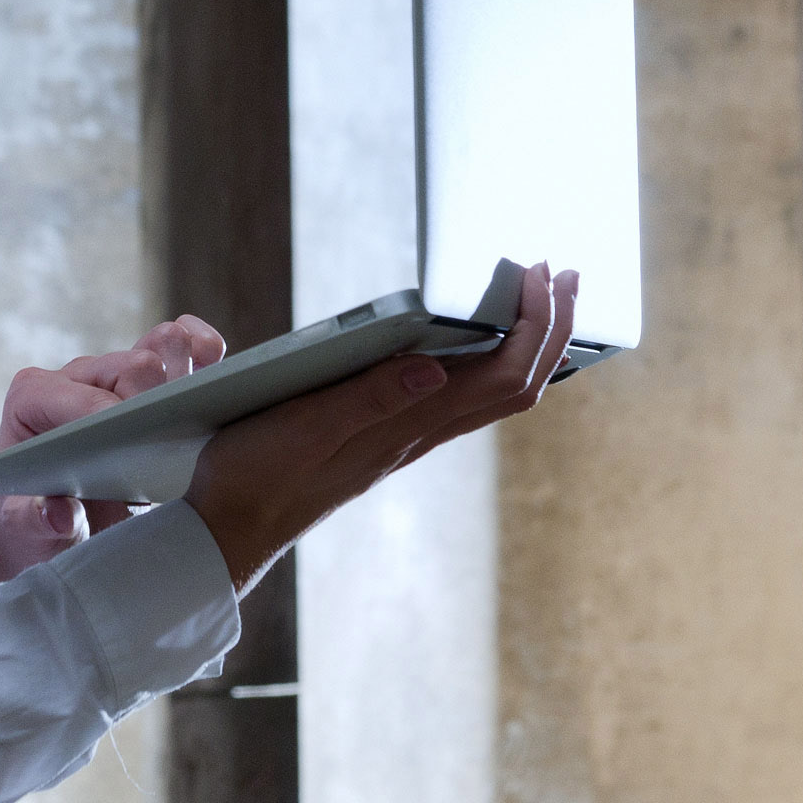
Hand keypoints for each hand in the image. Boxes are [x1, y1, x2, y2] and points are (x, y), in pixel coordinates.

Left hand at [0, 315, 229, 583]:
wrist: (60, 531)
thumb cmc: (36, 527)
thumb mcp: (27, 534)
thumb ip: (33, 523)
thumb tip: (58, 512)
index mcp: (33, 398)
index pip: (78, 395)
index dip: (108, 417)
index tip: (130, 454)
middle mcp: (78, 375)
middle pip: (133, 366)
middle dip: (155, 406)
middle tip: (163, 455)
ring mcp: (120, 372)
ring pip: (163, 344)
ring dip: (187, 375)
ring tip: (200, 410)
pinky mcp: (156, 378)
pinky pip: (185, 341)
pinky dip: (205, 350)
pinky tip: (217, 370)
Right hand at [181, 260, 580, 589]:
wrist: (231, 529)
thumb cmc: (257, 475)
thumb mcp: (304, 428)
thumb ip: (367, 399)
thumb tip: (433, 365)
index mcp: (408, 425)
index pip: (503, 377)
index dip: (537, 325)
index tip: (543, 273)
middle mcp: (420, 433)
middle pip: (517, 386)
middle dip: (554, 329)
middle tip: (571, 274)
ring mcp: (408, 436)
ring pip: (495, 394)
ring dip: (530, 344)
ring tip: (542, 298)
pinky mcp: (388, 435)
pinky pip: (464, 397)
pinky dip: (492, 359)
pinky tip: (480, 339)